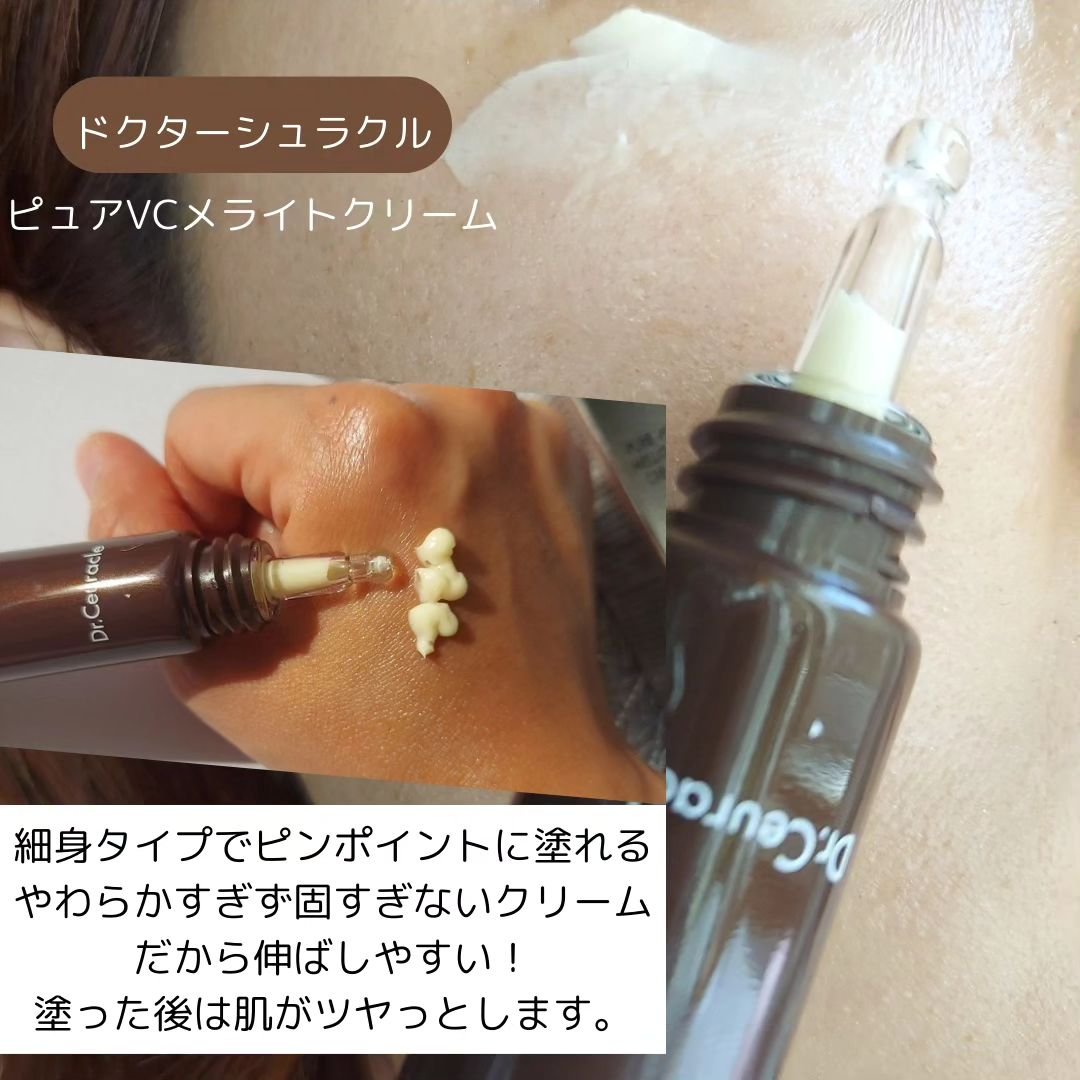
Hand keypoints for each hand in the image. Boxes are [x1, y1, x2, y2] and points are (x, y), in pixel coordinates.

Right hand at [77, 381, 662, 800]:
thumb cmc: (398, 732)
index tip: (269, 573)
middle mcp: (449, 407)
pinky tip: (440, 555)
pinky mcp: (549, 443)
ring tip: (395, 578)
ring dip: (358, 486)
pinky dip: (426, 483)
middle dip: (290, 497)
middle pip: (292, 420)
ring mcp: (512, 420)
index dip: (210, 509)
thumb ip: (151, 550)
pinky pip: (440, 436)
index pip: (206, 426)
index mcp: (360, 443)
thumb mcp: (235, 657)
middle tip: (339, 589)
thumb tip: (106, 458)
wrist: (528, 761)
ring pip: (365, 423)